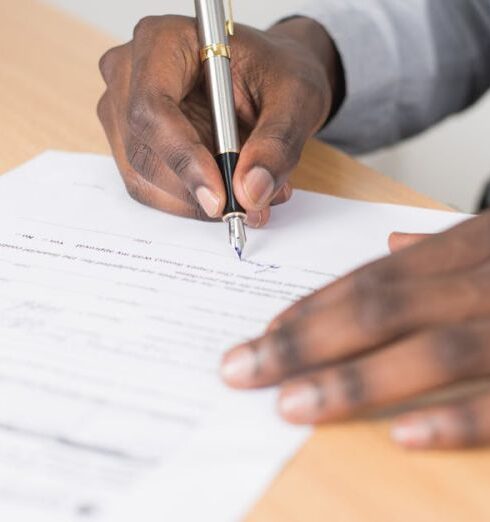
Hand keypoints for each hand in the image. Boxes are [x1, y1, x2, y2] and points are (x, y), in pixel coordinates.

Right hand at [97, 16, 342, 225]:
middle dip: (195, 190)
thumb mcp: (296, 98)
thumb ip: (277, 143)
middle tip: (248, 206)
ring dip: (195, 201)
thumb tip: (250, 192)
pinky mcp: (134, 143)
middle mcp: (131, 75)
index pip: (153, 108)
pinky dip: (190, 202)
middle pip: (144, 151)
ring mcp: (124, 111)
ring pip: (143, 178)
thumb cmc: (276, 73)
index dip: (184, 159)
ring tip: (249, 195)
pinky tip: (226, 191)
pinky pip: (150, 188)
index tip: (220, 199)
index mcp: (163, 42)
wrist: (269, 80)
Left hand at [221, 212, 489, 449]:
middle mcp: (484, 280)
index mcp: (468, 247)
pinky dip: (454, 420)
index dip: (315, 306)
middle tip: (242, 369)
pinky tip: (401, 435)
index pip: (375, 277)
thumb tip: (396, 243)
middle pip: (380, 310)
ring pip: (431, 351)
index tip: (264, 333)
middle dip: (304, 343)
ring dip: (354, 381)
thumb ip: (446, 242)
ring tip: (291, 405)